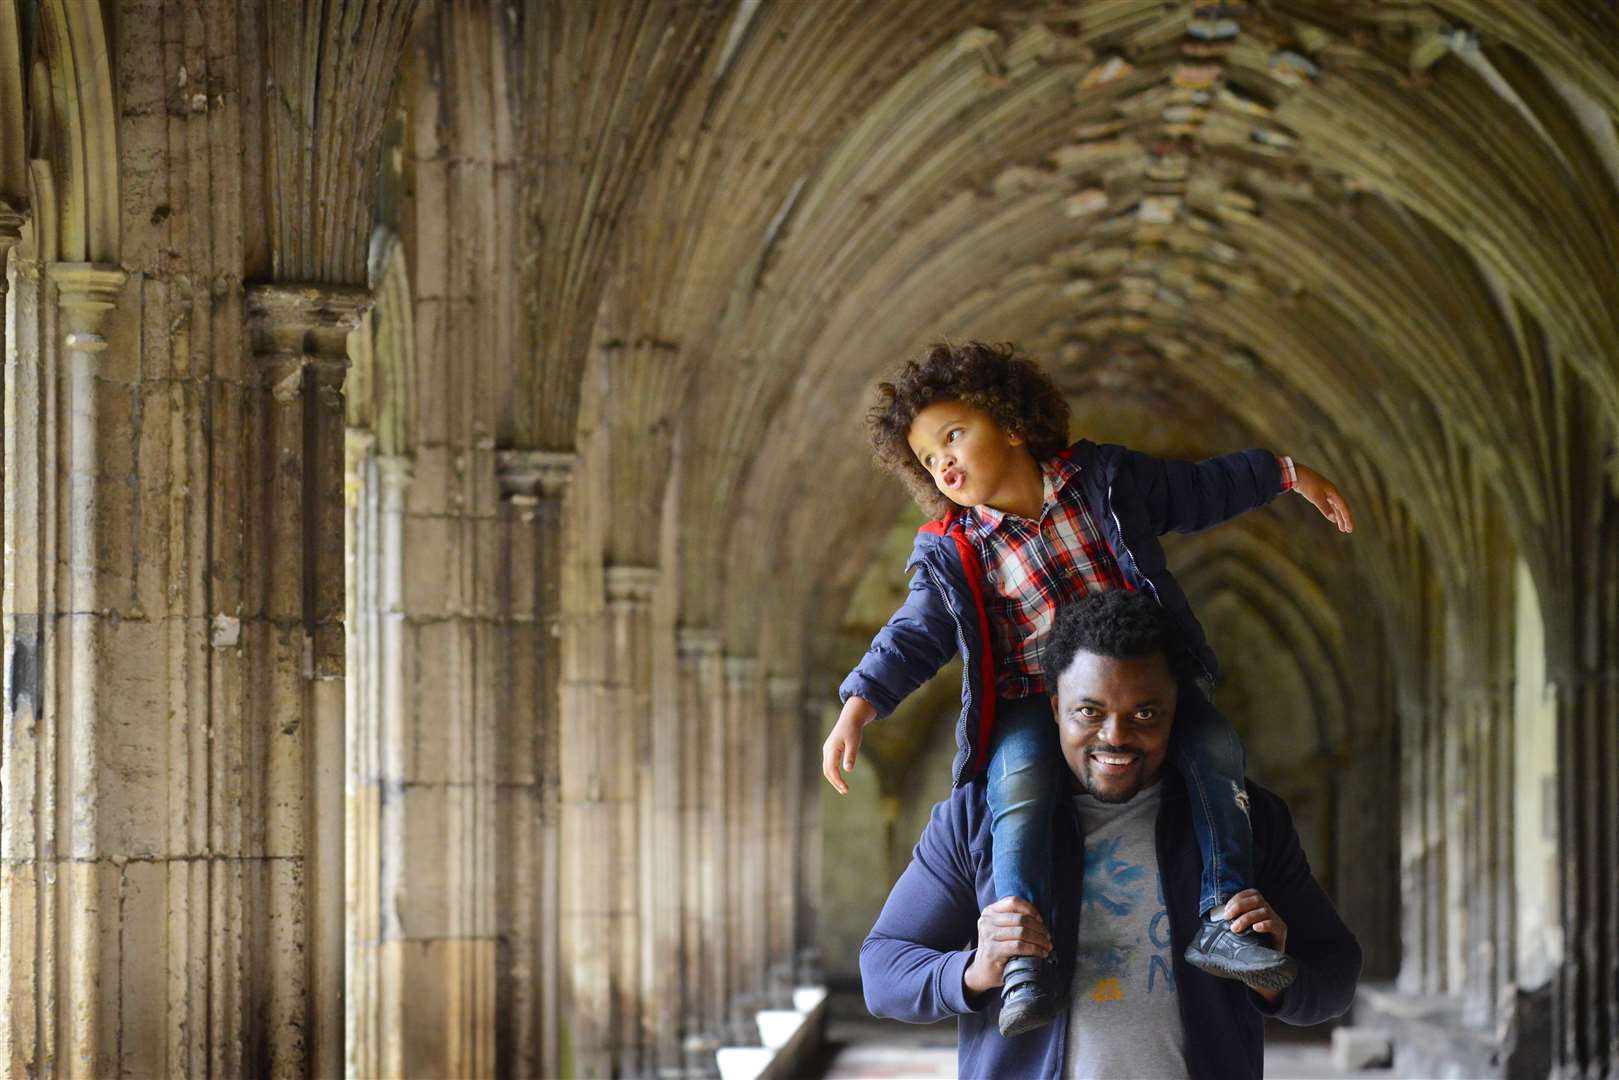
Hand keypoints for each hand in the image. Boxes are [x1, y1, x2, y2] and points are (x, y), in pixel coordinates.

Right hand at [822, 696, 876, 793]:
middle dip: (835, 782)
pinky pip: (829, 765)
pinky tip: (840, 778)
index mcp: (831, 749)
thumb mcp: (854, 743)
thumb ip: (850, 756)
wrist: (850, 718)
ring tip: (843, 788)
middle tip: (845, 791)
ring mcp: (827, 750)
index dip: (838, 780)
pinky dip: (834, 773)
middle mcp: (827, 750)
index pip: (832, 769)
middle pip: (827, 771)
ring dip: (834, 779)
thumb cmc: (853, 730)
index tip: (846, 789)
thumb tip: (848, 770)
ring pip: (827, 768)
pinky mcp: (830, 750)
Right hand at [963, 897, 1052, 994]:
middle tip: (1048, 937)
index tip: (1041, 920)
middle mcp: (987, 921)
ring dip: (1039, 940)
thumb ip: (1013, 920)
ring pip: (1022, 932)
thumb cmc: (997, 948)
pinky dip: (1034, 949)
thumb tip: (1039, 920)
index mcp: (989, 911)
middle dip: (1039, 928)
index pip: (1013, 901)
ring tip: (1047, 946)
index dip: (1030, 909)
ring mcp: (988, 936)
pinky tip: (1041, 953)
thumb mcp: (1001, 929)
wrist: (982, 970)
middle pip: (1020, 919)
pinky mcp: (993, 951)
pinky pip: (1019, 946)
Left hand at [1222, 888, 1288, 1003]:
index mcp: (1257, 907)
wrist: (1263, 970)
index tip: (1225, 911)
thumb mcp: (1234, 936)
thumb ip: (1224, 928)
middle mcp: (1268, 911)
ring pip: (1263, 911)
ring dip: (1247, 918)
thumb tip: (1202, 929)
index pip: (1250, 893)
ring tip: (1236, 929)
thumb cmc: (1246, 949)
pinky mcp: (1281, 932)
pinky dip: (1264, 924)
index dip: (1237, 899)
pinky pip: (1274, 923)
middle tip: (1228, 918)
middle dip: (1240, 906)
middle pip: (1256, 898)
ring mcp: (1276, 921)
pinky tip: (1255, 929)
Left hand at [1292, 463, 1353, 533]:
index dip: (1347, 519)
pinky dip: (1331, 512)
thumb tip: (1333, 519)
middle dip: (1344, 519)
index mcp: (1334, 492)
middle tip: (1347, 530)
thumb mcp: (1316, 497)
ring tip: (1341, 527)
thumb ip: (1325, 508)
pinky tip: (1332, 518)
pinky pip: (1329, 505)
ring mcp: (1325, 493)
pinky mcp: (1318, 494)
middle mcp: (1332, 492)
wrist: (1296, 474)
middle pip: (1341, 508)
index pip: (1344, 507)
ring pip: (1335, 507)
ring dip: (1338, 517)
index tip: (1349, 529)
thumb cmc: (1307, 485)